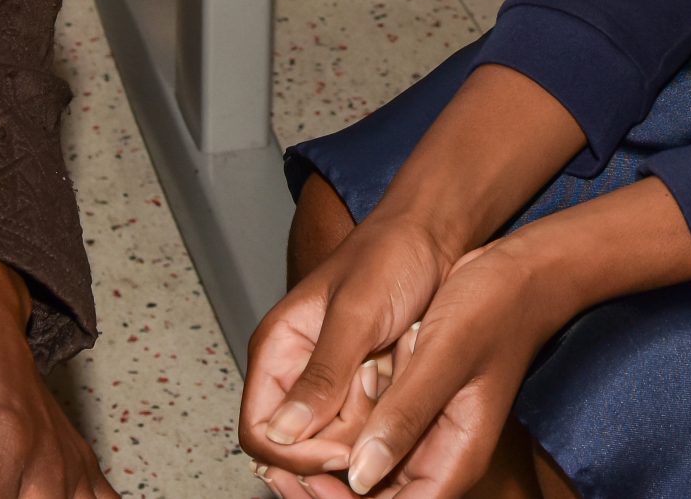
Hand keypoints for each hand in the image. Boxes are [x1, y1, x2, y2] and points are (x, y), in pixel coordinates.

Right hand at [241, 214, 454, 482]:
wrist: (431, 237)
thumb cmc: (390, 257)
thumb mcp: (357, 313)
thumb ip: (322, 372)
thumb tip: (281, 433)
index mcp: (277, 349)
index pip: (259, 432)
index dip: (294, 454)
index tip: (342, 449)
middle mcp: (296, 371)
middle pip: (297, 447)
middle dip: (336, 441)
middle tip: (373, 402)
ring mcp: (329, 382)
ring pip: (334, 442)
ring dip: (365, 424)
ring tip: (387, 373)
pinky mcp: (360, 388)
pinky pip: (364, 427)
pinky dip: (383, 415)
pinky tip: (398, 377)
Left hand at [319, 241, 552, 497]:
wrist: (517, 270)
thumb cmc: (492, 307)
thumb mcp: (443, 355)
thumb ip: (404, 415)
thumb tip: (360, 475)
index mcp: (455, 457)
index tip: (301, 479)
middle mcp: (441, 454)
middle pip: (378, 496)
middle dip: (330, 485)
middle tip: (282, 462)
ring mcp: (429, 430)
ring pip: (370, 467)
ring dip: (334, 455)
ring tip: (300, 429)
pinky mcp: (418, 405)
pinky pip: (376, 432)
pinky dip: (348, 425)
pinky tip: (328, 402)